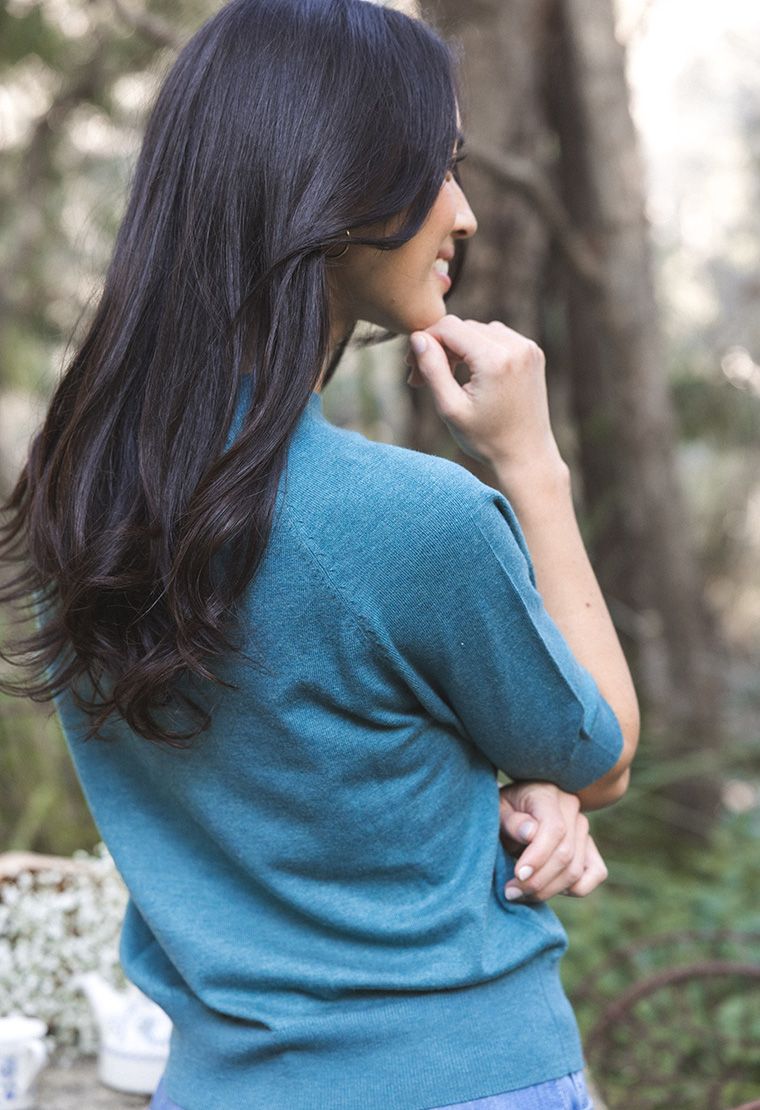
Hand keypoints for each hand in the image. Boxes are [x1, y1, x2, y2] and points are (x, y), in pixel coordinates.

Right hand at [406, 314, 563, 471]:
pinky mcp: (533, 352)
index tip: (412, 368)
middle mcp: (516, 346)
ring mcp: (528, 347)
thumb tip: (418, 337)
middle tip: (423, 379)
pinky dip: (480, 349)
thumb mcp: (450, 408)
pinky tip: (471, 374)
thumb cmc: (486, 439)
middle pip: (463, 327)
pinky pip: (497, 337)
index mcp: (495, 359)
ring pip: (479, 330)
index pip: (448, 327)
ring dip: (459, 347)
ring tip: (448, 378)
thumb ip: (432, 369)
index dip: (425, 341)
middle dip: (440, 347)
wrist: (527, 455)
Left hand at [498, 781, 608, 901]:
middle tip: (511, 892)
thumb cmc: (503, 810)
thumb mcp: (498, 810)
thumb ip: (511, 821)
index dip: (538, 857)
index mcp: (547, 795)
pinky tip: (548, 887)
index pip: (554, 829)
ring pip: (576, 871)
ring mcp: (583, 828)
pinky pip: (596, 874)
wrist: (515, 808)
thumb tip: (530, 833)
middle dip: (537, 881)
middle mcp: (571, 808)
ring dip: (548, 890)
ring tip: (520, 894)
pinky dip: (573, 889)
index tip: (517, 875)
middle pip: (565, 856)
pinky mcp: (591, 847)